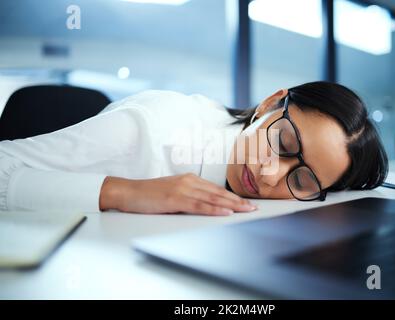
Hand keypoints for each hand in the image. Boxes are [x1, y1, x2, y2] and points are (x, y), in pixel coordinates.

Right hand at [99, 173, 256, 215]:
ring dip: (231, 205)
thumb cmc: (149, 194)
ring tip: (246, 211)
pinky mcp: (175, 199)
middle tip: (254, 208)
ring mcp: (182, 189)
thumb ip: (189, 196)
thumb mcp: (173, 192)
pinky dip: (214, 210)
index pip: (216, 189)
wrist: (128, 192)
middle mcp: (189, 181)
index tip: (246, 203)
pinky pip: (199, 206)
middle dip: (238, 201)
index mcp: (189, 179)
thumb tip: (205, 205)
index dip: (233, 197)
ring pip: (212, 199)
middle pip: (218, 193)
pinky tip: (225, 213)